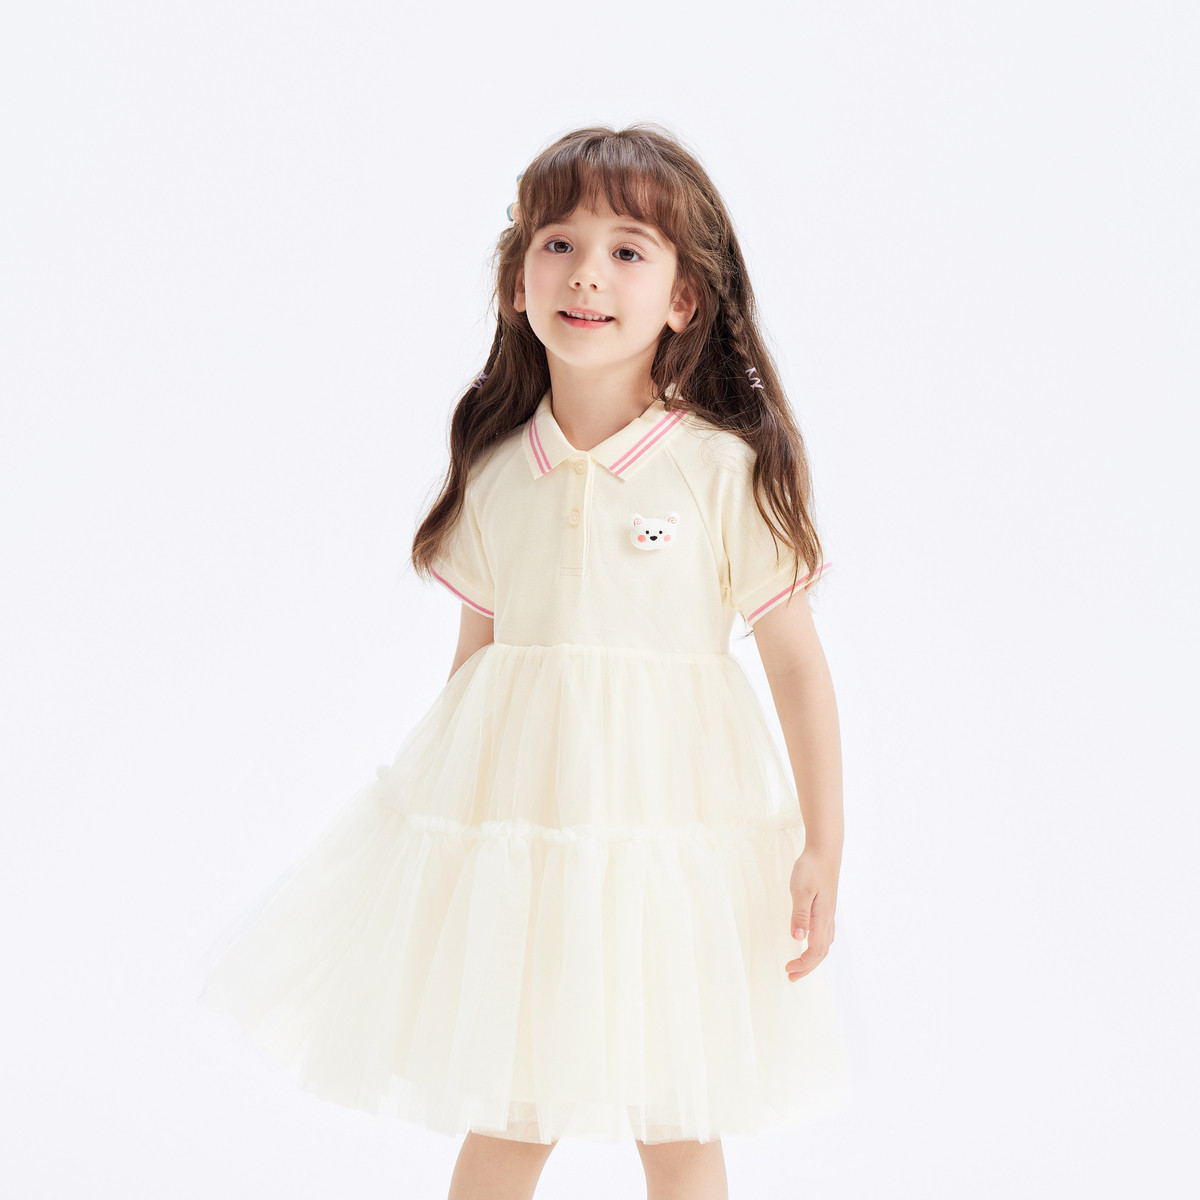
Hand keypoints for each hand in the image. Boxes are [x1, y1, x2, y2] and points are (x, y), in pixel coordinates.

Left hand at [784, 846, 839, 980]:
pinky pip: (825, 935)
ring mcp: (829, 914)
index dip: (803, 964)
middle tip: (791, 977)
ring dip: (813, 959)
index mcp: (822, 918)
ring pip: (825, 945)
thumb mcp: (800, 890)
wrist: (825, 852)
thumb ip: (799, 914)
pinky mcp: (827, 908)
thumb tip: (798, 938)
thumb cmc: (810, 868)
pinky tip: (809, 944)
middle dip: (807, 967)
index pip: (815, 950)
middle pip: (821, 952)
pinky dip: (818, 947)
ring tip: (799, 966)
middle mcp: (828, 919)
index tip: (788, 970)